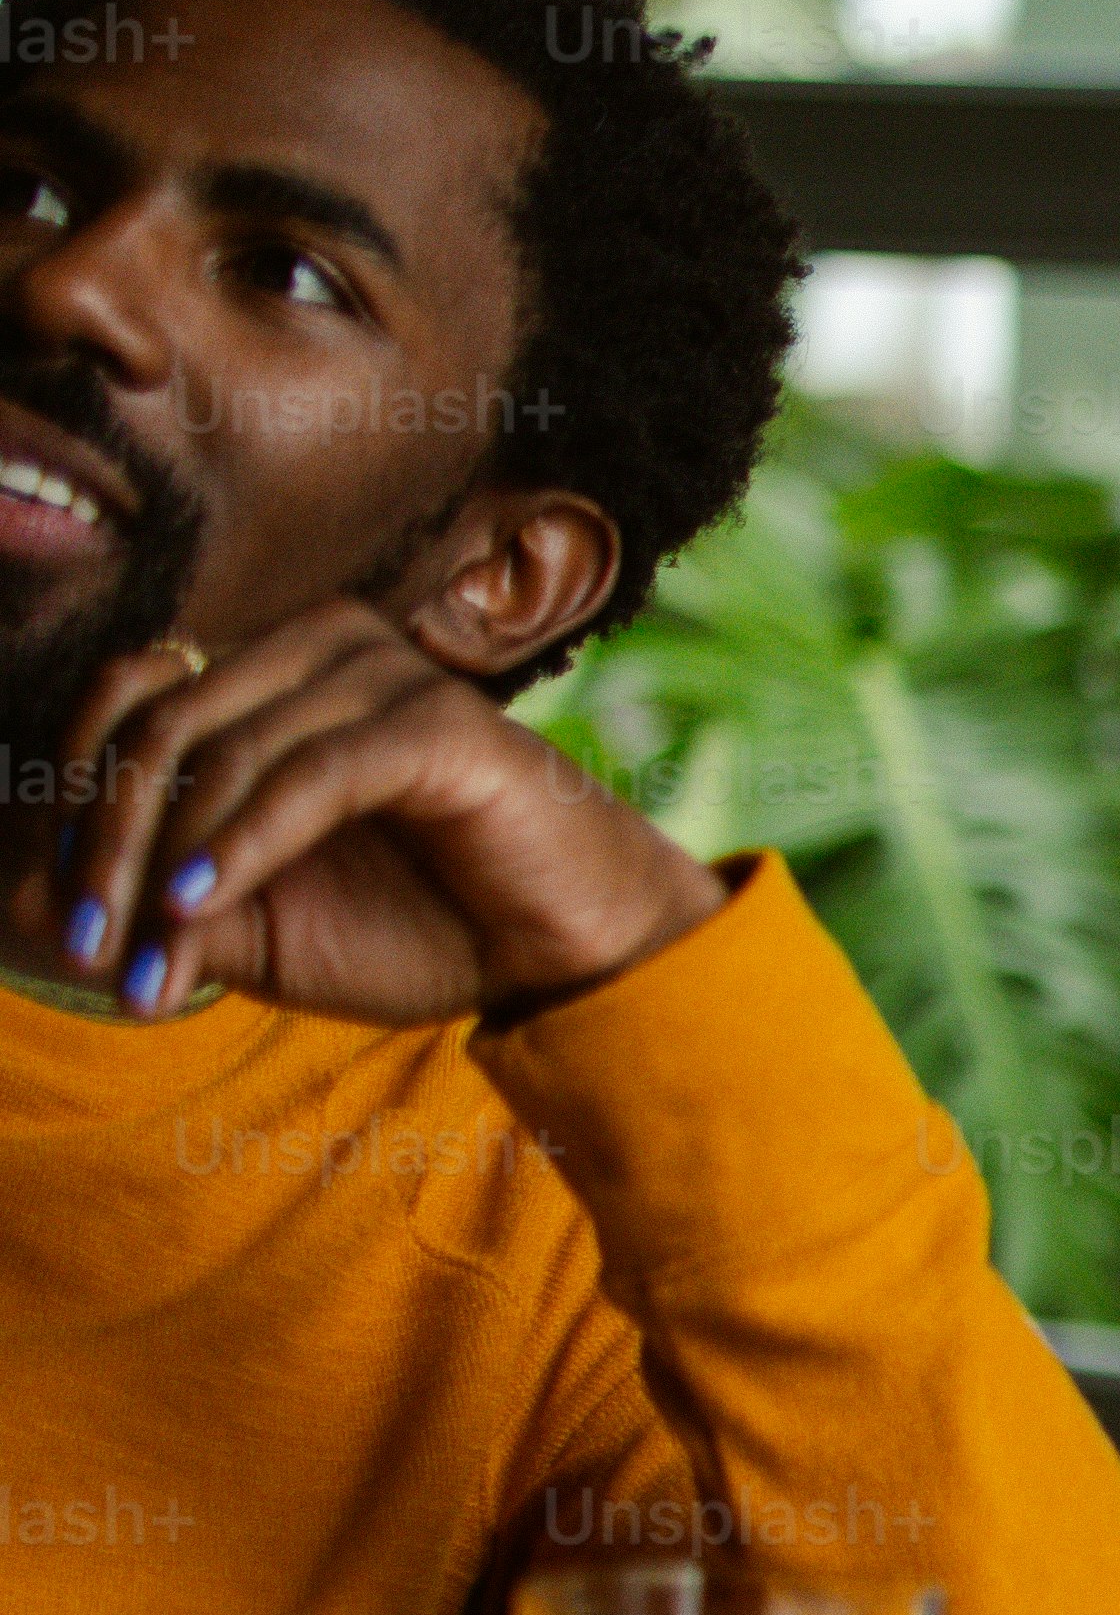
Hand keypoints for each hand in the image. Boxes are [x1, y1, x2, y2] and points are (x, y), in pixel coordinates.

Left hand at [32, 609, 726, 1023]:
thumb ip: (156, 899)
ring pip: (221, 749)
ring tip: (148, 966)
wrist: (570, 956)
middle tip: (90, 949)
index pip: (126, 695)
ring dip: (166, 868)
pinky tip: (197, 910)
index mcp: (275, 672)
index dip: (72, 795)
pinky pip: (306, 777)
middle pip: (156, 719)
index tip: (66, 915)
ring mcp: (386, 676)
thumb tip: (26, 899)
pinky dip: (238, 847)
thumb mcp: (256, 923)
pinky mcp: (441, 725)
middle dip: (105, 844)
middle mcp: (323, 648)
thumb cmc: (422, 927)